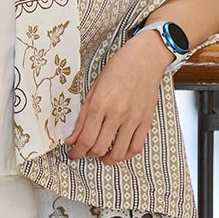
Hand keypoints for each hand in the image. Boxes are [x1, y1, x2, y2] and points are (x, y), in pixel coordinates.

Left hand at [64, 32, 169, 163]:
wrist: (145, 59)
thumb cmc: (118, 70)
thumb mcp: (93, 89)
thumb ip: (83, 117)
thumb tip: (72, 139)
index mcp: (100, 104)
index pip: (85, 138)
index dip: (76, 152)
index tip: (73, 154)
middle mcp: (117, 113)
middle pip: (100, 148)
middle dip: (89, 155)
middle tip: (85, 152)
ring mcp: (133, 118)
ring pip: (119, 152)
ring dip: (107, 159)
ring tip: (102, 155)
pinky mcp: (146, 121)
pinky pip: (136, 147)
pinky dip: (126, 155)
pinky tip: (119, 151)